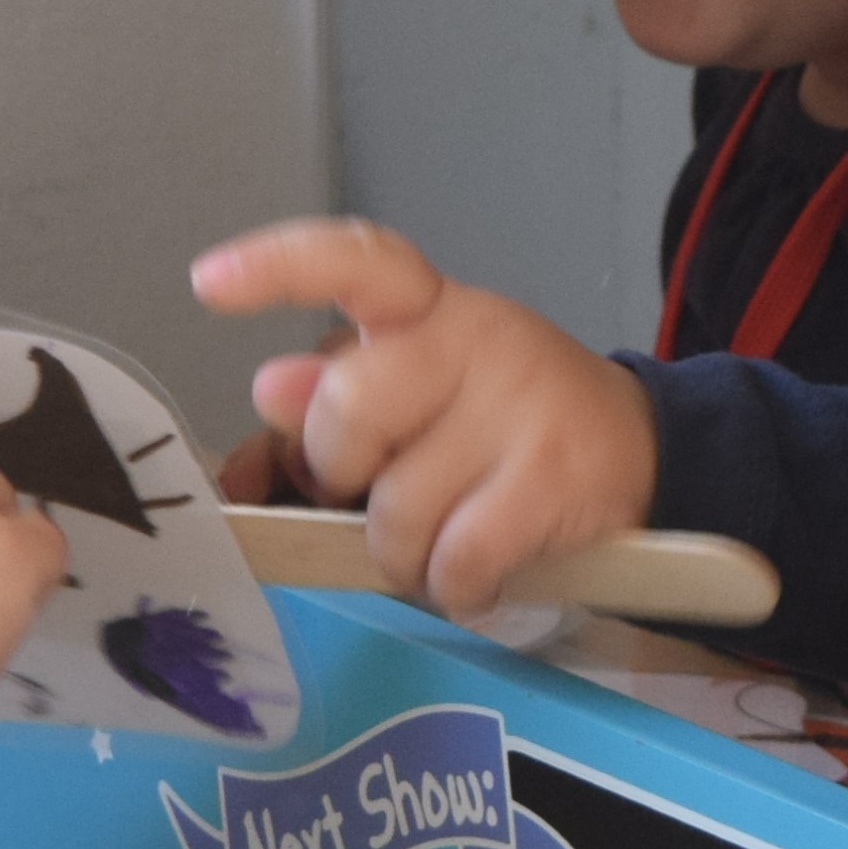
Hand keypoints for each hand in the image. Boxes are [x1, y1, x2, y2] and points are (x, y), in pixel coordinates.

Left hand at [189, 217, 658, 618]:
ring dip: (402, 552)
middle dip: (340, 474)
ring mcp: (520, 408)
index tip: (209, 285)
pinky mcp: (553, 482)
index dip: (277, 268)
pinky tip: (474, 575)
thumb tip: (268, 391)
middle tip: (375, 490)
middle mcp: (475, 339)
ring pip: (396, 510)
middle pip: (349, 409)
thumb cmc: (495, 422)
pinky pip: (454, 561)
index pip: (355, 260)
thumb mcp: (415, 391)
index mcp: (427, 308)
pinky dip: (452, 588)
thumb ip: (330, 395)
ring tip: (441, 538)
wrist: (639, 449)